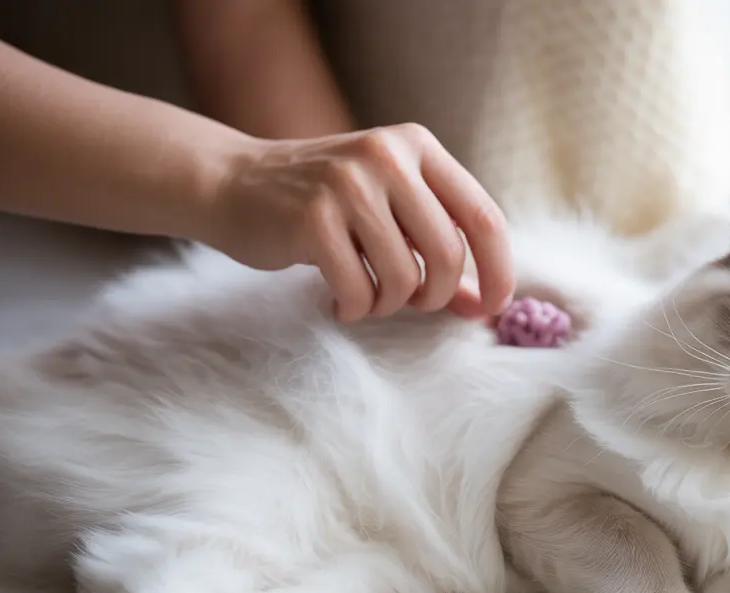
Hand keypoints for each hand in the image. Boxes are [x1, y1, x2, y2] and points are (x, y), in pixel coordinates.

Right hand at [206, 123, 513, 321]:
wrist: (231, 183)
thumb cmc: (323, 205)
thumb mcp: (388, 207)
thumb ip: (437, 245)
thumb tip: (485, 304)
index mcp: (418, 147)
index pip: (483, 216)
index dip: (499, 271)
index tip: (494, 308)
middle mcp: (387, 156)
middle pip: (448, 255)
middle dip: (436, 296)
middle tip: (410, 302)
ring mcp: (348, 184)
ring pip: (405, 278)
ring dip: (389, 304)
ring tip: (366, 296)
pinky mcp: (312, 218)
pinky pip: (360, 290)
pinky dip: (354, 308)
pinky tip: (338, 299)